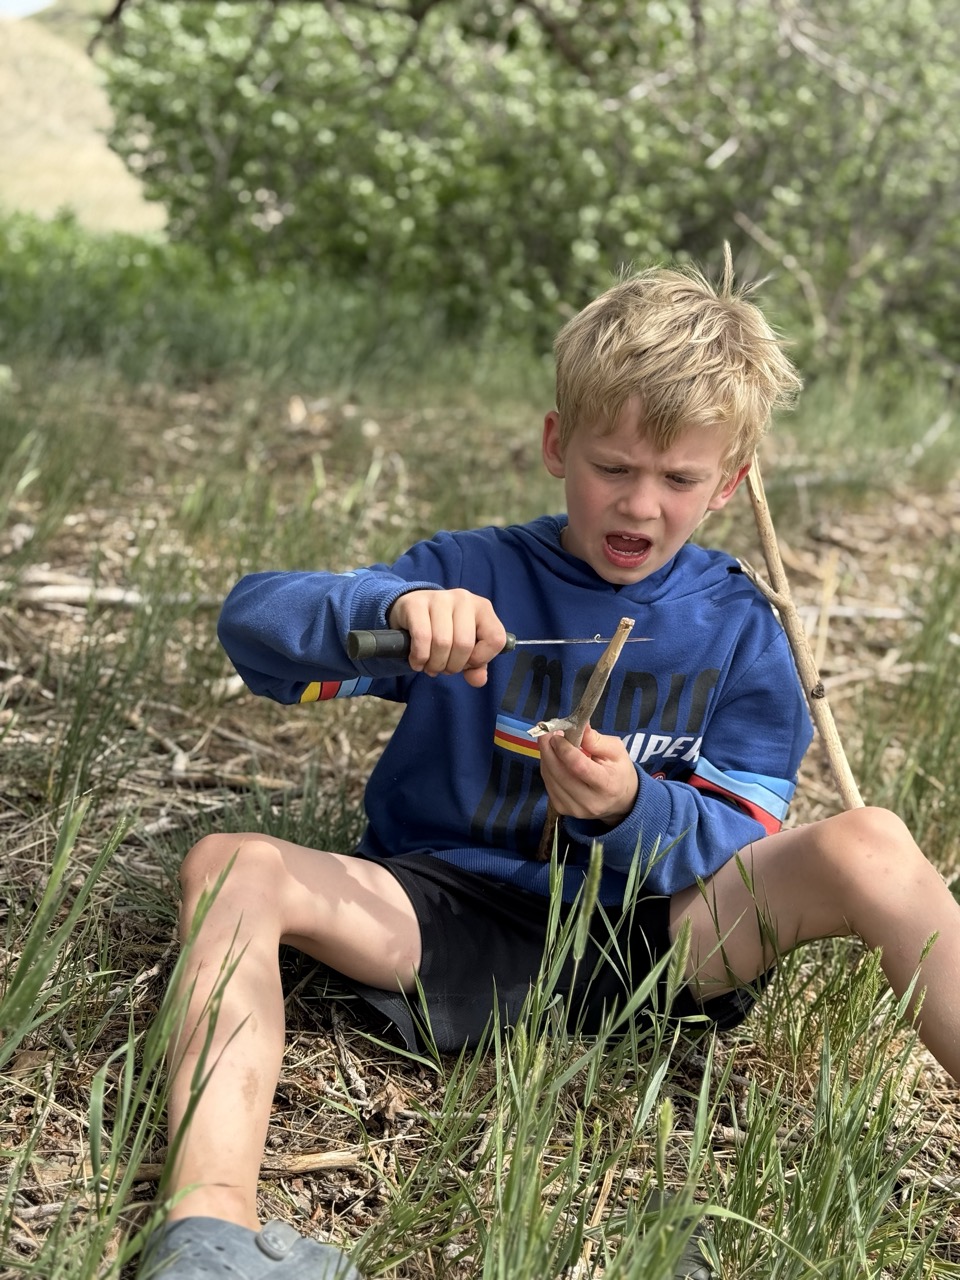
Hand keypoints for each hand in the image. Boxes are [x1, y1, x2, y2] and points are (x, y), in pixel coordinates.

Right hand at [387, 588, 506, 687]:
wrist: (412, 611)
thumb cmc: (445, 630)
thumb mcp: (466, 647)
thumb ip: (477, 665)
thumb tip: (478, 680)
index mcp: (483, 608)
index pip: (496, 639)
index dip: (481, 659)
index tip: (467, 663)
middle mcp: (464, 599)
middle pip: (465, 644)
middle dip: (453, 666)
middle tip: (444, 668)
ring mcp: (439, 599)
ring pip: (442, 642)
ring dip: (435, 664)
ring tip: (431, 666)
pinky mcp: (416, 603)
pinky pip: (422, 637)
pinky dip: (420, 657)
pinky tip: (417, 662)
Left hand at [537, 724, 638, 825]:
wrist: (620, 799)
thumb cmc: (619, 771)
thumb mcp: (616, 750)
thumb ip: (596, 739)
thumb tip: (578, 726)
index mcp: (607, 785)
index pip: (579, 767)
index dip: (564, 748)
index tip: (557, 734)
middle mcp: (590, 801)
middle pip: (559, 773)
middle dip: (549, 749)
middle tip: (548, 733)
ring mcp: (574, 808)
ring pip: (550, 778)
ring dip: (546, 757)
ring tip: (552, 743)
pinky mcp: (563, 809)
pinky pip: (548, 784)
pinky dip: (547, 768)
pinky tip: (554, 759)